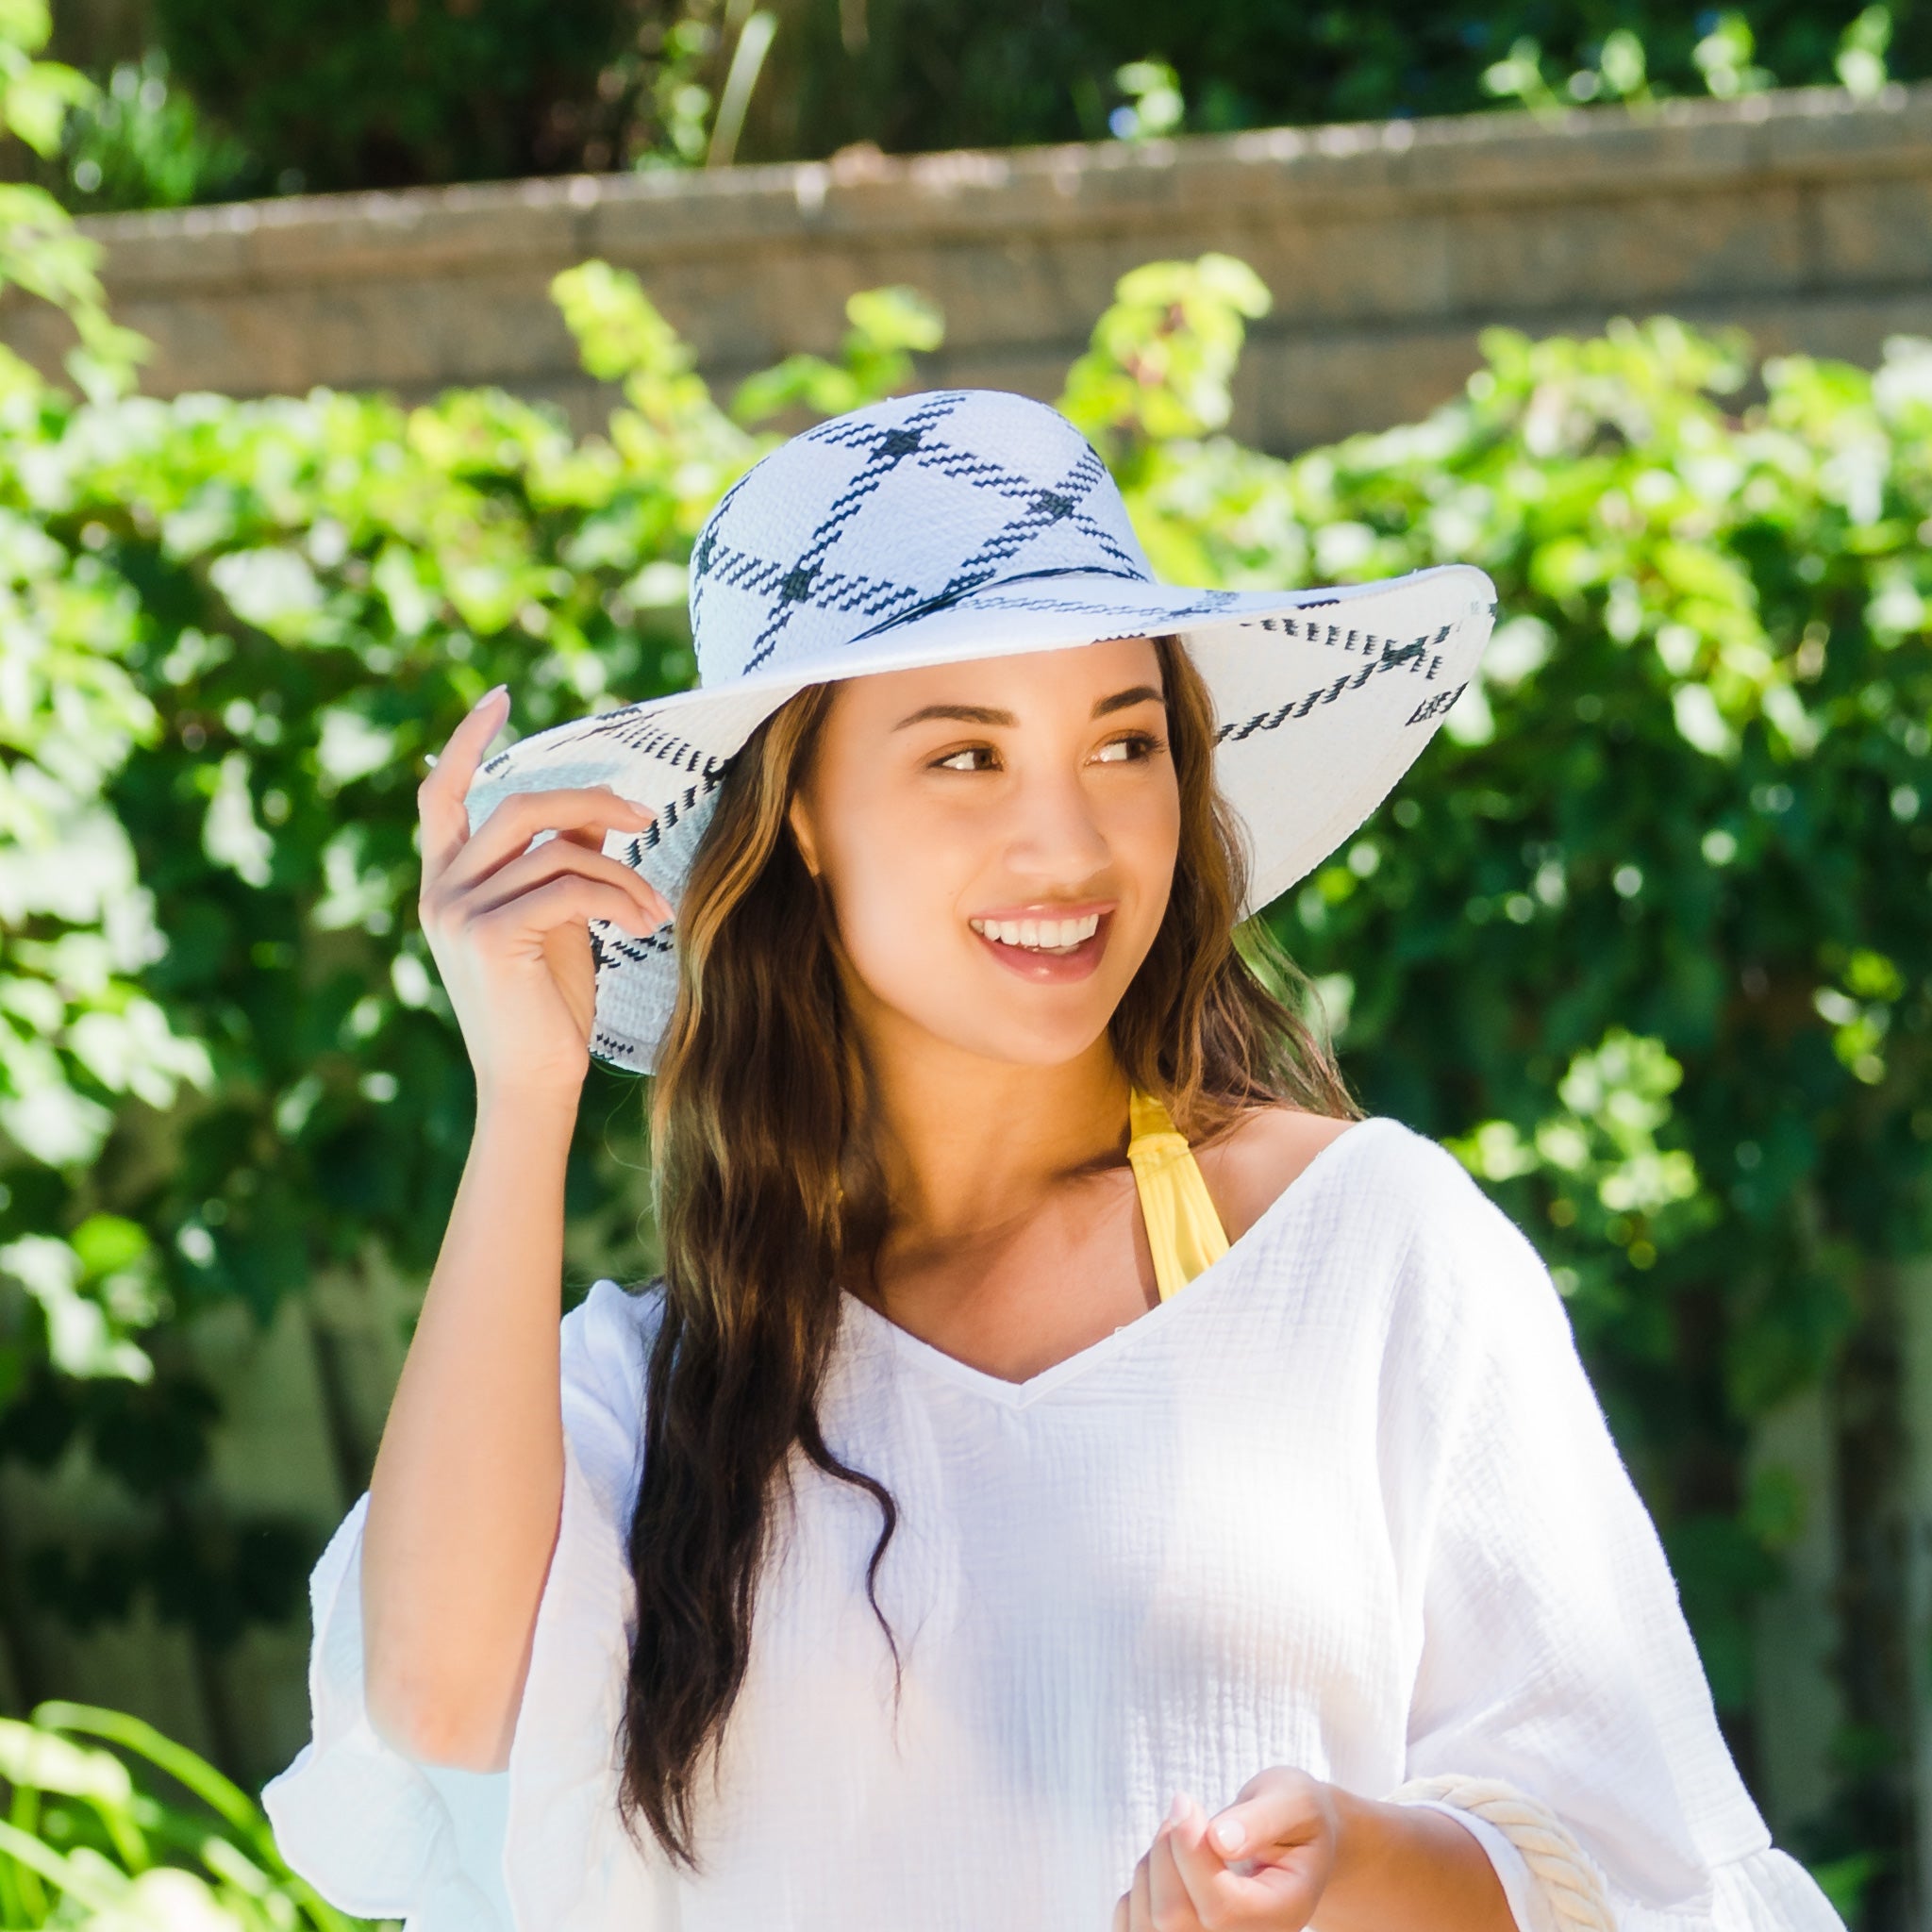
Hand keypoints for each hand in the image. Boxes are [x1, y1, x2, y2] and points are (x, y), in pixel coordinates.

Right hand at [415, 685, 671, 1105]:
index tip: (501, 699)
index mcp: (445, 882)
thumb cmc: (547, 1006)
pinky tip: (644, 924)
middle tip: (645, 815)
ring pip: (559, 850)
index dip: (466, 742)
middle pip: (521, 806)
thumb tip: (597, 809)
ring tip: (656, 911)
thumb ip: (561, 861)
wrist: (534, 1082)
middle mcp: (441, 891)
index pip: (441, 794)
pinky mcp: (492, 935)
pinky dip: (619, 898)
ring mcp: (459, 912)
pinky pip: (569, 886)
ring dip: (624, 874)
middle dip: (592, 801)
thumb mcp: (556, 921)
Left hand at [1113, 1767, 1340, 1931]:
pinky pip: (1133, 1927)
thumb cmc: (1293, 1816)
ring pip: (1150, 1923)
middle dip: (1165, 1851)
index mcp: (1281, 1915)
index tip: (1185, 1800)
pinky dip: (1136, 1891)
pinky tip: (1164, 1868)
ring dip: (1150, 1866)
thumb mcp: (1293, 1801)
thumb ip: (1260, 1820)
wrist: (1295, 1841)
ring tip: (1179, 1837)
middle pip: (1174, 1918)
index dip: (1189, 1851)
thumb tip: (1219, 1839)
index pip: (1220, 1908)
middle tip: (1183, 1808)